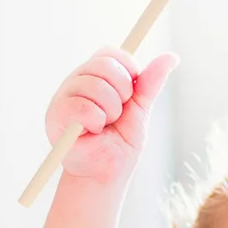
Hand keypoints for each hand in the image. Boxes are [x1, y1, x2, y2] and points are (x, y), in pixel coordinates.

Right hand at [46, 50, 176, 185]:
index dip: (127, 71)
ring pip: (96, 86)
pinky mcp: (56, 115)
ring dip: (109, 112)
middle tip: (114, 116)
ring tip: (102, 127)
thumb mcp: (139, 110)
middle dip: (121, 94)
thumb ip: (150, 83)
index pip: (110, 53)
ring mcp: (63, 97)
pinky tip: (91, 133)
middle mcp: (75, 82)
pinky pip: (84, 107)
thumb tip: (171, 57)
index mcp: (94, 77)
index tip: (129, 96)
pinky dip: (96, 122)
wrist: (105, 174)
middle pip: (104, 65)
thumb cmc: (118, 145)